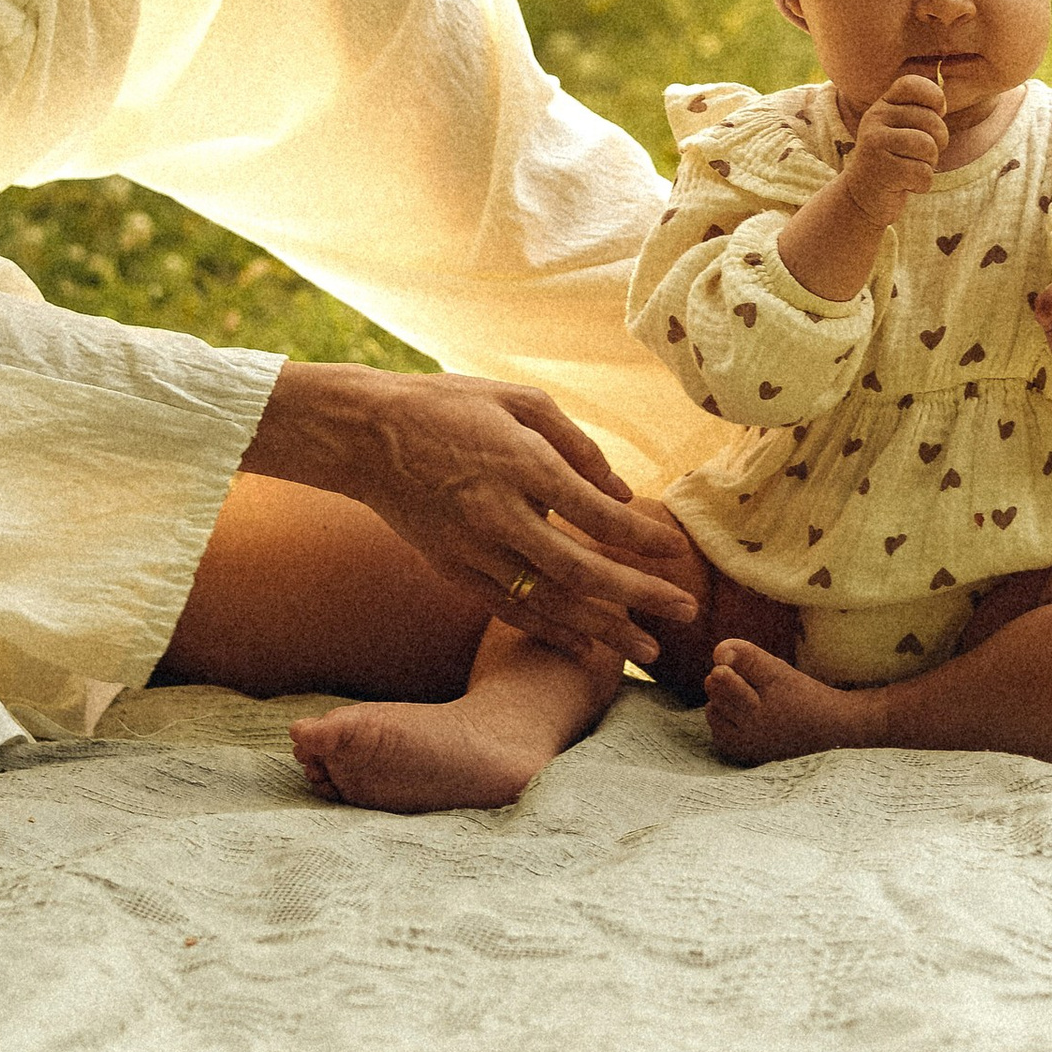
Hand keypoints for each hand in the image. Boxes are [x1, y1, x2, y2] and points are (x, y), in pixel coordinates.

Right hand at [245, 361, 698, 669]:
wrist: (366, 435)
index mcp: (519, 463)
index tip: (676, 552)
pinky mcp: (452, 569)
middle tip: (685, 611)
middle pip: (579, 569)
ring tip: (648, 649)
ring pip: (547, 601)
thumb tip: (621, 493)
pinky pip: (507, 610)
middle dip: (638, 595)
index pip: (596, 513)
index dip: (641, 537)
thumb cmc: (450, 406)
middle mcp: (498, 513)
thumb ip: (577, 445)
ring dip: (602, 628)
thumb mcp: (519, 402)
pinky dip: (549, 630)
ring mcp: (471, 548)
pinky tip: (585, 647)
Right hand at [839, 67, 949, 227]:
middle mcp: (875, 118)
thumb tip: (941, 104)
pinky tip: (905, 184)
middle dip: (938, 143)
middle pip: (932, 121)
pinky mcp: (880, 170)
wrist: (862, 195)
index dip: (935, 98)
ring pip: (928, 147)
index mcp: (884, 104)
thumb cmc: (895, 159)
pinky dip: (922, 184)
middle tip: (921, 154)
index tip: (936, 114)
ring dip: (929, 164)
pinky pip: (923, 173)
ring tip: (912, 168)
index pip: (913, 84)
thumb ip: (920, 112)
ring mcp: (875, 143)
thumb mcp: (902, 128)